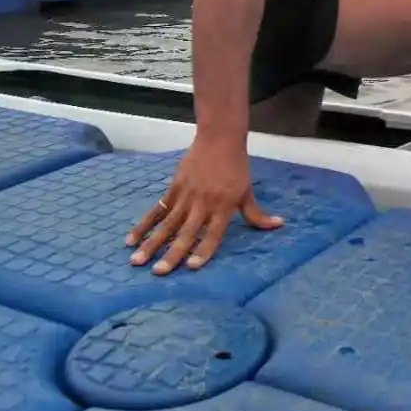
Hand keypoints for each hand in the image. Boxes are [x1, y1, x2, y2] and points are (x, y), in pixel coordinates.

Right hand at [125, 133, 283, 273]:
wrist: (219, 138)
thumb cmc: (236, 167)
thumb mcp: (247, 191)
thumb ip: (256, 214)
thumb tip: (279, 225)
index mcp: (223, 207)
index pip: (213, 234)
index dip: (203, 250)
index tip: (191, 267)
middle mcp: (203, 204)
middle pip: (186, 232)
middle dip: (172, 253)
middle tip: (159, 272)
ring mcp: (186, 196)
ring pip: (167, 224)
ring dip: (151, 243)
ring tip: (137, 260)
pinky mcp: (174, 188)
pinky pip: (157, 209)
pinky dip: (144, 224)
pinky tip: (131, 239)